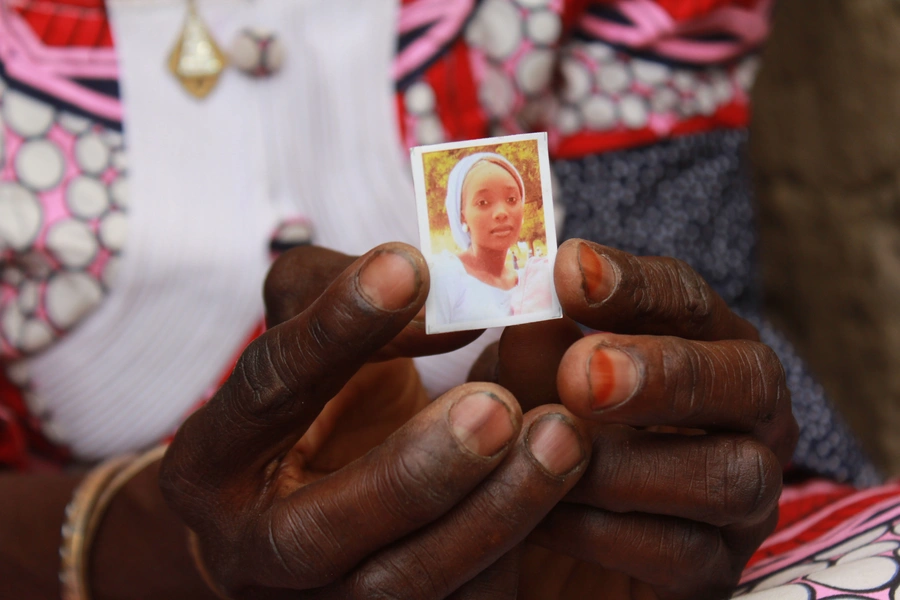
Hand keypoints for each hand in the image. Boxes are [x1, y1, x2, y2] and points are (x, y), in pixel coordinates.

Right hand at [159, 243, 592, 598]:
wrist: (315, 498)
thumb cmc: (322, 403)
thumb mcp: (327, 339)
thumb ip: (373, 305)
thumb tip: (460, 298)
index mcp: (214, 457)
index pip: (265, 391)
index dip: (334, 330)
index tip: (409, 269)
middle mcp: (250, 546)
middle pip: (313, 532)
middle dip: (411, 471)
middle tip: (496, 406)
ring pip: (392, 587)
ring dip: (485, 518)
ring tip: (559, 439)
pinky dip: (509, 558)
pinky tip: (562, 496)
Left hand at [490, 240, 797, 599]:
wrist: (542, 542)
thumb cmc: (541, 431)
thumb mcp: (524, 382)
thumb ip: (531, 348)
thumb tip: (526, 307)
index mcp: (704, 346)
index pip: (690, 300)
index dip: (634, 286)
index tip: (566, 273)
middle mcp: (745, 416)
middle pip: (749, 380)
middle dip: (664, 374)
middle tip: (582, 374)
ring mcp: (742, 498)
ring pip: (728, 475)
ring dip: (625, 464)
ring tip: (547, 454)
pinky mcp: (715, 570)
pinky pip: (682, 554)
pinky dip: (602, 534)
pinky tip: (539, 518)